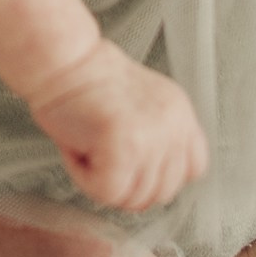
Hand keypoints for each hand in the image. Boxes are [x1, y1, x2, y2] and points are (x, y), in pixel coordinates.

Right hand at [25, 37, 207, 211]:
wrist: (62, 58)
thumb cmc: (84, 82)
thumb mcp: (139, 104)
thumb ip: (156, 137)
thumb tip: (150, 179)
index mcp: (180, 113)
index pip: (193, 169)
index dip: (159, 177)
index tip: (135, 168)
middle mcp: (174, 125)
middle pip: (163, 192)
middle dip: (128, 186)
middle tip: (101, 160)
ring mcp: (153, 136)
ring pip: (134, 197)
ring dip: (102, 181)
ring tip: (87, 147)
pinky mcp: (126, 145)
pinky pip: (107, 191)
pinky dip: (84, 178)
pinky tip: (77, 149)